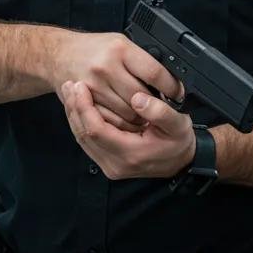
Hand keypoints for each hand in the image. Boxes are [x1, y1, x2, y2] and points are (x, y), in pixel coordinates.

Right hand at [48, 31, 182, 131]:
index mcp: (121, 50)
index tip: (178, 93)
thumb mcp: (123, 44)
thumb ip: (143, 60)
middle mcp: (106, 68)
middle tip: (162, 107)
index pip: (154, 73)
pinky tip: (128, 118)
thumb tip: (170, 78)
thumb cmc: (95, 49)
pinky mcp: (85, 102)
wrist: (59, 55)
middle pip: (141, 97)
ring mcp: (93, 86)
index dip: (171, 87)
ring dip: (140, 117)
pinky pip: (111, 120)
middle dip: (155, 105)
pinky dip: (123, 123)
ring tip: (145, 114)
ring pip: (127, 112)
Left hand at [61, 80, 194, 179]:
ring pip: (82, 139)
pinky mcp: (108, 163)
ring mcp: (111, 166)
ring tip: (70, 93)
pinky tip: (80, 108)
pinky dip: (81, 123)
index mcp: (131, 154)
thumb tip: (138, 98)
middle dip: (74, 109)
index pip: (96, 130)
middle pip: (84, 135)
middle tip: (70, 86)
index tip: (81, 88)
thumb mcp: (178, 124)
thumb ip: (160, 112)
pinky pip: (88, 143)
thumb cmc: (180, 141)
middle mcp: (116, 164)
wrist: (182, 161)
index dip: (85, 108)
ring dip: (75, 115)